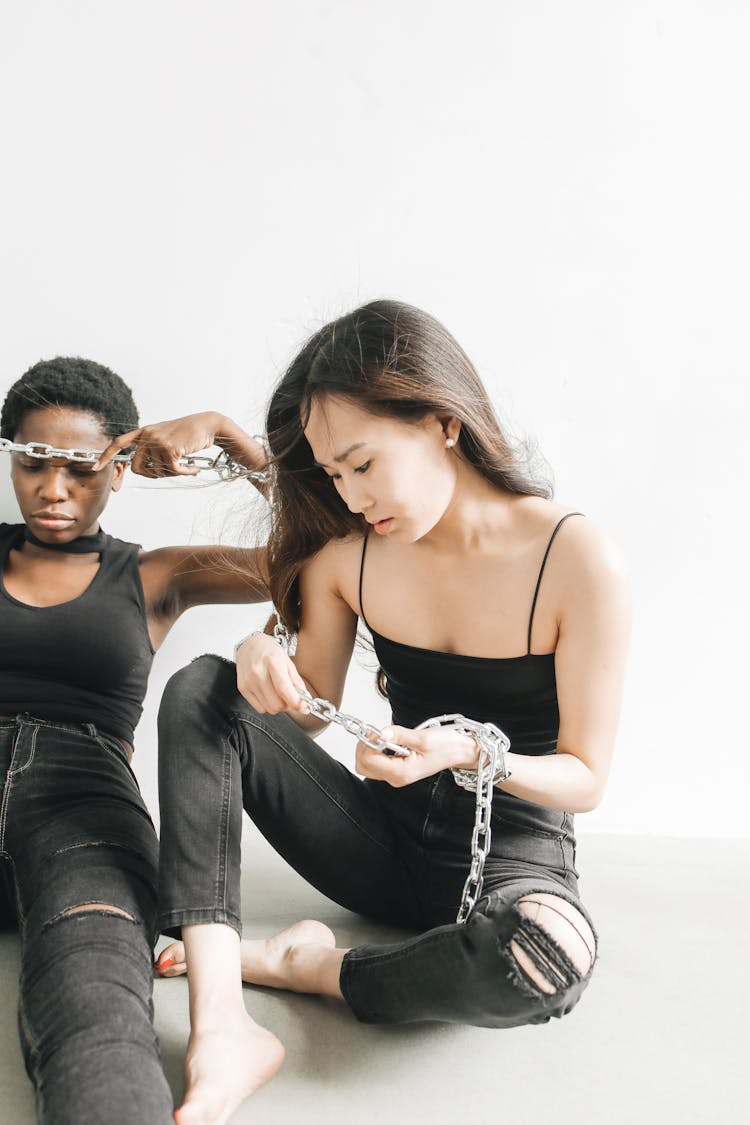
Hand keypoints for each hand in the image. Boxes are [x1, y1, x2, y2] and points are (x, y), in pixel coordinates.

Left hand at [92, 412, 266, 477]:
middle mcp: (147, 435)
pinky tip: (194, 468)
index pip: (119, 443)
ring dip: (174, 473)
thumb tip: (145, 471)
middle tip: (169, 472)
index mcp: (144, 432)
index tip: (95, 467)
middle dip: (152, 475)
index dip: (106, 456)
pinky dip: (185, 473)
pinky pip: (173, 471)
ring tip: (186, 465)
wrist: (208, 425)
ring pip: (157, 471)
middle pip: (138, 468)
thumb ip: (153, 449)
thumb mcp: (167, 438)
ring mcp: (157, 441)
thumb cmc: (189, 434)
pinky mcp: (169, 448)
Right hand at [235, 634, 309, 715]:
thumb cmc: (270, 652)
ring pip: (269, 708)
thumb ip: (297, 682)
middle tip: (291, 697)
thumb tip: (304, 701)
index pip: (284, 689)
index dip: (296, 702)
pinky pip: (260, 708)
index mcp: (272, 662)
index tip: (304, 706)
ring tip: (279, 694)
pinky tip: (268, 693)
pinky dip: (267, 705)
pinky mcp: (242, 688)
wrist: (250, 645)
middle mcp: (258, 672)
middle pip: (276, 704)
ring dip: (278, 706)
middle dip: (287, 705)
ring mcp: (248, 681)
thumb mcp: (288, 662)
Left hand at [354, 723, 478, 786]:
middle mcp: (396, 778)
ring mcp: (395, 775)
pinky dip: (376, 749)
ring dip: (370, 747)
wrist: (458, 752)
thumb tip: (381, 733)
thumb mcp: (423, 738)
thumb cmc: (446, 747)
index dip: (369, 743)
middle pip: (363, 764)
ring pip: (367, 764)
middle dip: (365, 746)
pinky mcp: (396, 769)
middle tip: (377, 732)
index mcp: (402, 773)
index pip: (369, 760)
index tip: (377, 730)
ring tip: (385, 735)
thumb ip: (399, 735)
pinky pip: (376, 761)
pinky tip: (389, 740)